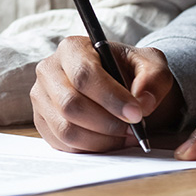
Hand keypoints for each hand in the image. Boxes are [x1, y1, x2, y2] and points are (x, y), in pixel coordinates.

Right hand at [31, 36, 180, 152]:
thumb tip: (142, 103)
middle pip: (71, 105)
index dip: (111, 98)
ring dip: (100, 140)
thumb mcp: (151, 65)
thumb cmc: (131, 70)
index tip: (136, 114)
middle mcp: (49, 70)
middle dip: (106, 123)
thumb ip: (154, 78)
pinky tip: (110, 141)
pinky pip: (63, 144)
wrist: (119, 83)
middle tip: (133, 129)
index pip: (85, 75)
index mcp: (73, 47)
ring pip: (66, 129)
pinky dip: (90, 148)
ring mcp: (42, 98)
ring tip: (125, 136)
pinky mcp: (42, 122)